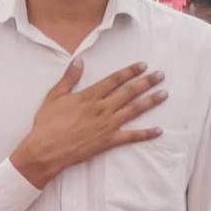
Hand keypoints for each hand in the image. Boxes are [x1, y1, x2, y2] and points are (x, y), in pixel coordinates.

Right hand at [9, 60, 164, 188]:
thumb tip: (79, 61)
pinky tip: (158, 130)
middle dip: (146, 82)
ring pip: (134, 110)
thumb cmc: (47, 123)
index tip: (142, 65)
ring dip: (151, 101)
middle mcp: (102, 108)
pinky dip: (146, 134)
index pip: (114, 80)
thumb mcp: (54, 96)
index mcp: (89, 96)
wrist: (46, 149)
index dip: (129, 71)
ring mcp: (108, 124)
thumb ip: (69, 78)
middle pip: (129, 92)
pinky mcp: (109, 140)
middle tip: (160, 75)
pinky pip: (131, 136)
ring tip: (164, 94)